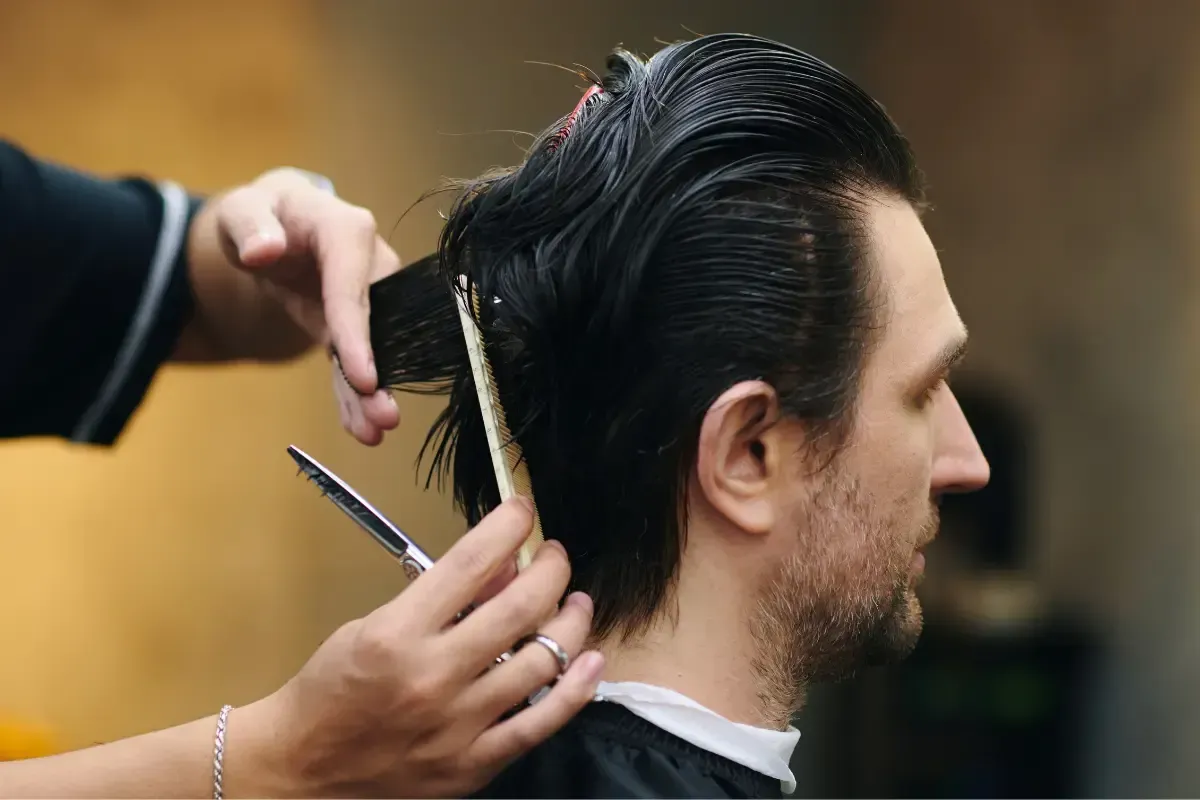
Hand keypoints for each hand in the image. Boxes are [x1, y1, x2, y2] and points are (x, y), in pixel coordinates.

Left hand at [186, 168, 401, 444]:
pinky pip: (356, 357)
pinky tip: (357, 425)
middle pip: (376, 322)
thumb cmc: (261, 214)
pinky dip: (353, 391)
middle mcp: (370, 262)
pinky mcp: (354, 321)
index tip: (365, 377)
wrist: (276, 222)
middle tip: (384, 417)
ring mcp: (367, 294)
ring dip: (372, 392)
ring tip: (372, 432)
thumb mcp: (243, 211)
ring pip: (373, 346)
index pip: (353, 285)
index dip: (358, 332)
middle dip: (379, 372)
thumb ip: (250, 225)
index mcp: (346, 229)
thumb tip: (263, 250)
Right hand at [226, 499, 603, 797]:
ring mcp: (457, 724)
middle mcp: (433, 675)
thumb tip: (500, 571)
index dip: (507, 527)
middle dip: (551, 568)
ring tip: (575, 603)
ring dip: (570, 621)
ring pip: (543, 661)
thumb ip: (437, 600)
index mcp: (398, 633)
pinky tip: (591, 660)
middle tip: (556, 557)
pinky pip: (541, 722)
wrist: (301, 768)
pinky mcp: (472, 763)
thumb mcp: (371, 624)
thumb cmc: (332, 687)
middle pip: (520, 607)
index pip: (470, 563)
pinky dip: (576, 689)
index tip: (523, 510)